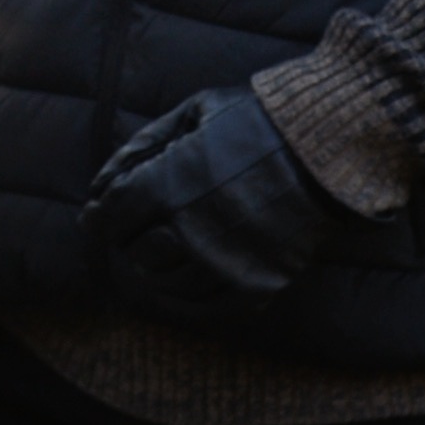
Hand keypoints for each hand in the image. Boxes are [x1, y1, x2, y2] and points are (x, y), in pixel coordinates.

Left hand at [83, 84, 346, 322]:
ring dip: (158, 270)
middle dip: (131, 240)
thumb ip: (141, 146)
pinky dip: (189, 302)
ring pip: (169, 285)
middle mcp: (193, 232)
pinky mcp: (258, 285)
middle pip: (138, 254)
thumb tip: (97, 186)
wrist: (327, 147)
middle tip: (136, 231)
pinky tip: (187, 285)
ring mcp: (227, 263)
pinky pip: (209, 311)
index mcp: (170, 187)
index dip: (101, 216)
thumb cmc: (255, 121)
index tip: (98, 214)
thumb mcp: (191, 113)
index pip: (114, 217)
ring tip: (164, 253)